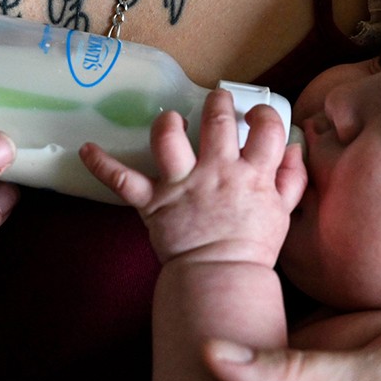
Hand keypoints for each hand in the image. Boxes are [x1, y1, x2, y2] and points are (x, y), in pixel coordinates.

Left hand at [80, 88, 305, 264]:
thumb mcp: (283, 213)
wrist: (221, 279)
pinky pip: (122, 180)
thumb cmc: (253, 246)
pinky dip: (101, 164)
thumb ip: (291, 178)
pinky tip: (86, 149)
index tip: (257, 116)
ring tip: (172, 121)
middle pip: (217, 120)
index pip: (266, 128)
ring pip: (169, 138)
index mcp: (252, 174)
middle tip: (216, 102)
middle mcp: (217, 172)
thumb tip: (294, 148)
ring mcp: (182, 185)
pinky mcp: (153, 203)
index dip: (263, 114)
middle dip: (217, 103)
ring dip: (168, 122)